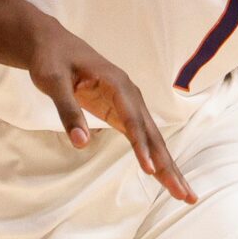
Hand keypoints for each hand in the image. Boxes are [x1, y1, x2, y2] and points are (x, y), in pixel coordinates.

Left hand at [25, 19, 193, 203]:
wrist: (52, 45)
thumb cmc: (52, 60)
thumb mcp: (53, 81)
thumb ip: (67, 110)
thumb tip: (80, 143)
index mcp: (117, 83)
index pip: (133, 119)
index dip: (141, 145)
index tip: (149, 170)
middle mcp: (130, 94)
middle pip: (153, 134)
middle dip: (168, 164)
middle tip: (185, 193)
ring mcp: (129, 104)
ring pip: (152, 139)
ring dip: (167, 166)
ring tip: (184, 193)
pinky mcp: (121, 113)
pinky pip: (141, 139)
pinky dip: (152, 158)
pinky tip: (162, 176)